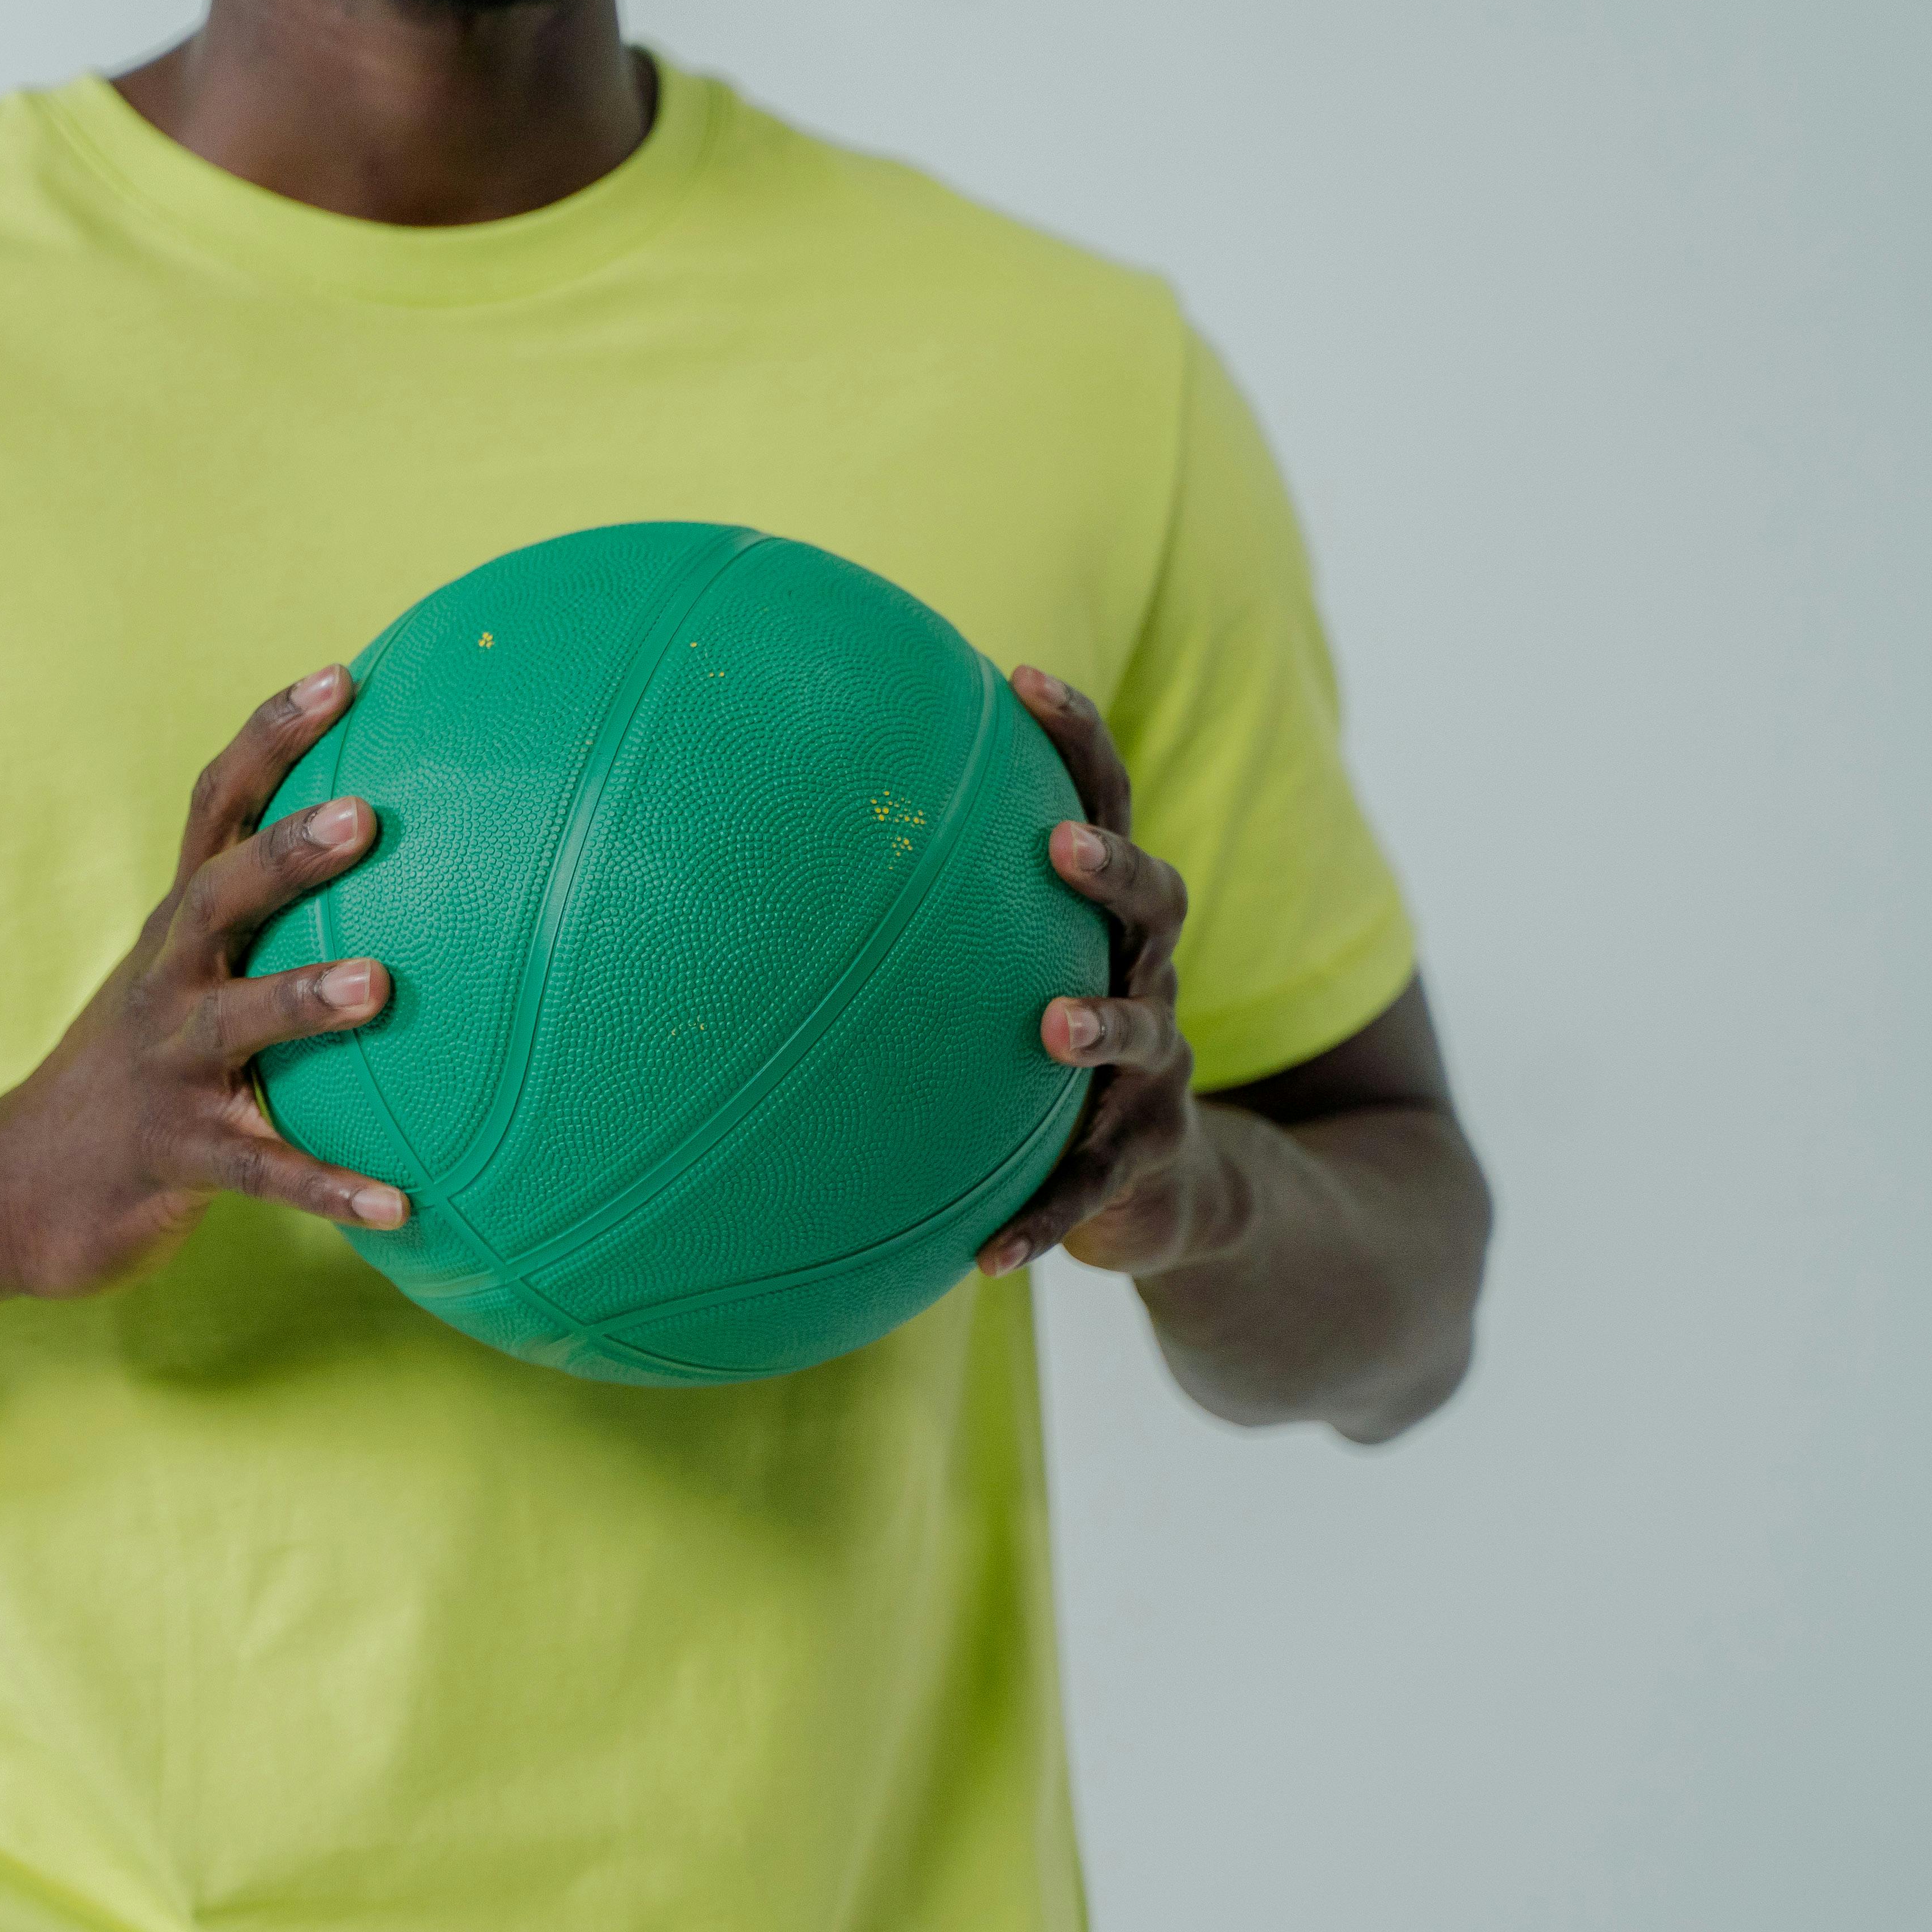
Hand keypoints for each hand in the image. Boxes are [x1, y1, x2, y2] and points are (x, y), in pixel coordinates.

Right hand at [0, 664, 410, 1299]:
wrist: (8, 1192)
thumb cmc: (130, 1078)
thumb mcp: (179, 984)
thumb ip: (260, 932)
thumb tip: (394, 863)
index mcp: (174, 931)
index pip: (215, 809)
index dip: (272, 739)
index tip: (345, 677)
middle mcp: (165, 983)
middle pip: (218, 897)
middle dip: (286, 853)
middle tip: (365, 814)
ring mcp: (166, 1071)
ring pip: (236, 1023)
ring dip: (303, 999)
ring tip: (380, 985)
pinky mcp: (175, 1159)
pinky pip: (262, 1173)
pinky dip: (328, 1187)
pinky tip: (402, 1205)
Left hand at [978, 665, 1226, 1279]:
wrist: (1168, 1193)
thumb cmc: (1051, 1060)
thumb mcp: (1007, 980)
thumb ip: (925, 921)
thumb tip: (763, 850)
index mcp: (1106, 922)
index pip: (1102, 804)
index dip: (1077, 737)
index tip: (1023, 674)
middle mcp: (1147, 978)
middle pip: (1155, 899)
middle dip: (1112, 864)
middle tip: (1059, 844)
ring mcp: (1159, 1073)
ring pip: (1144, 1036)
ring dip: (1104, 1027)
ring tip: (1057, 1028)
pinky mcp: (1148, 1163)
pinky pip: (1091, 1192)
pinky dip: (1045, 1220)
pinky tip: (989, 1257)